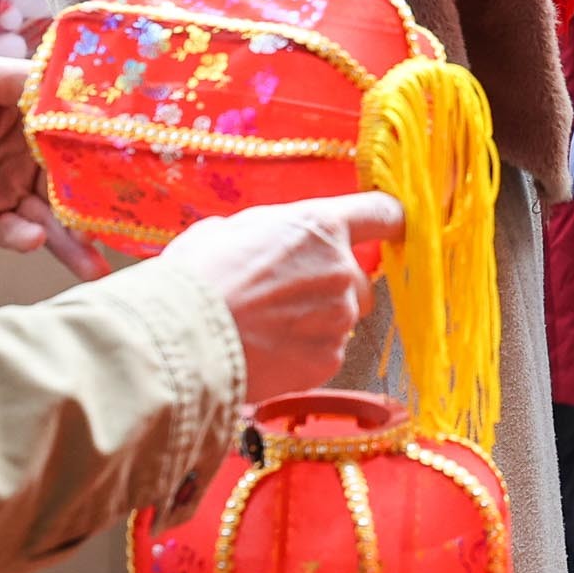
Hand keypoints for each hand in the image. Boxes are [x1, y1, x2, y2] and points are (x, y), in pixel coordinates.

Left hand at [0, 56, 103, 278]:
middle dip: (98, 211)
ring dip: (74, 243)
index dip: (104, 159)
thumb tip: (80, 88)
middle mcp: (29, 161)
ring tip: (95, 265)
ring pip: (52, 220)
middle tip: (124, 229)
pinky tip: (35, 239)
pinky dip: (25, 239)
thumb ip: (29, 84)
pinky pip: (13, 233)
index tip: (133, 174)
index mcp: (35, 126)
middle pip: (74, 188)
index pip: (78, 145)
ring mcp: (9, 192)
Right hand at [158, 191, 408, 401]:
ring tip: (265, 327)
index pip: (382, 213)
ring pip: (340, 317)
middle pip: (358, 277)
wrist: (180, 340)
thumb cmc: (195, 279)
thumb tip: (266, 238)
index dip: (388, 220)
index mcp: (319, 226)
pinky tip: (268, 351)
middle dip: (329, 286)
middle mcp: (340, 268)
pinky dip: (304, 354)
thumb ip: (269, 230)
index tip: (393, 227)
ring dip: (315, 321)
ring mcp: (339, 317)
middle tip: (281, 297)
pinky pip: (327, 352)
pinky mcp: (329, 359)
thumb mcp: (227, 229)